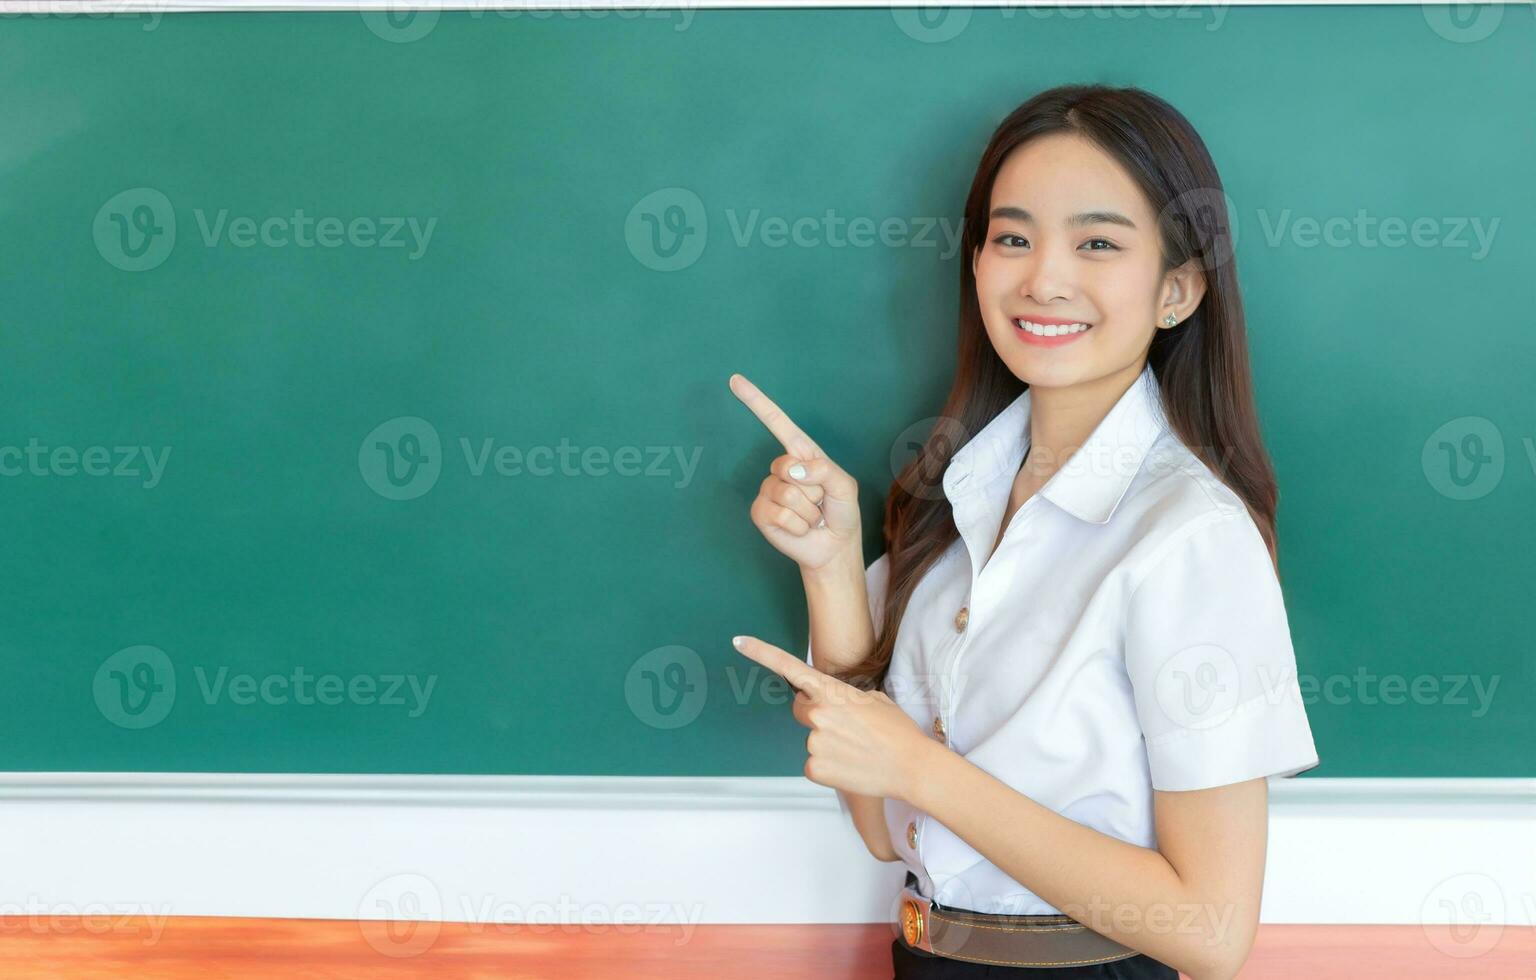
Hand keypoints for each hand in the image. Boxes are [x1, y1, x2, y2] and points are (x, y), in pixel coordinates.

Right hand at [729, 373, 861, 570]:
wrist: (834, 546)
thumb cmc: (840, 512)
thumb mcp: (845, 486)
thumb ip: (825, 471)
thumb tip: (793, 470)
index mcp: (802, 453)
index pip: (777, 423)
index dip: (756, 402)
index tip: (735, 381)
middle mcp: (782, 469)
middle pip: (786, 465)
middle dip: (812, 488)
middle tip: (820, 502)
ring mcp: (768, 490)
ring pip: (786, 493)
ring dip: (807, 511)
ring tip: (812, 517)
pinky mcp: (760, 513)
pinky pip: (777, 513)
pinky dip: (796, 525)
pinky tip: (800, 528)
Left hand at [732, 634, 932, 801]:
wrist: (911, 766)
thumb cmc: (897, 731)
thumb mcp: (873, 699)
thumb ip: (844, 697)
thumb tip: (832, 704)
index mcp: (831, 691)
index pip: (789, 667)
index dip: (761, 652)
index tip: (738, 641)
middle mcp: (817, 713)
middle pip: (801, 709)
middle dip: (817, 715)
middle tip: (847, 728)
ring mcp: (813, 741)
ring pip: (811, 738)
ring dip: (828, 742)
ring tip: (856, 748)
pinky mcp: (813, 767)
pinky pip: (813, 762)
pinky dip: (829, 765)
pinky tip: (850, 765)